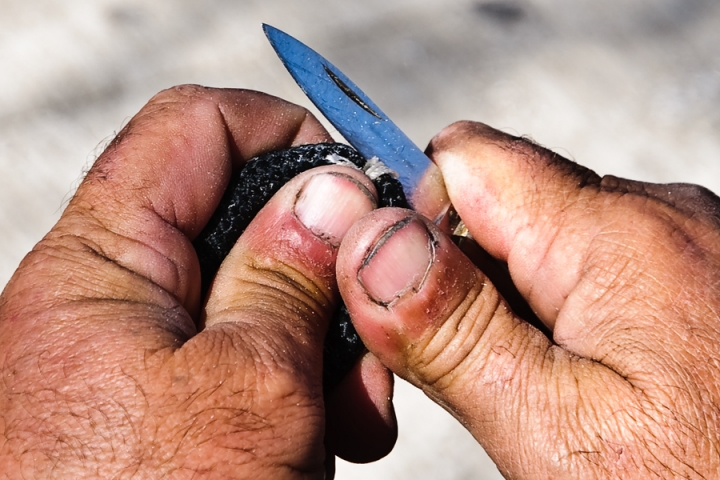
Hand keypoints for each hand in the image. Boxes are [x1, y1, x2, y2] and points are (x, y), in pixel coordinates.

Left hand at [0, 86, 395, 477]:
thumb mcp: (252, 387)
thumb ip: (288, 274)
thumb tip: (328, 190)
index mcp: (101, 265)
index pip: (195, 127)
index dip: (284, 134)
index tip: (356, 182)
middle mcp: (109, 298)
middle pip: (233, 212)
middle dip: (318, 258)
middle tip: (366, 320)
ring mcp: (135, 352)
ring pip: (250, 290)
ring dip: (318, 333)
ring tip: (352, 409)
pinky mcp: (159, 399)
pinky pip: (241, 351)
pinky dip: (295, 376)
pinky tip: (327, 431)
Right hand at [336, 121, 719, 477]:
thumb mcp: (555, 431)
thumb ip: (453, 331)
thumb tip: (371, 243)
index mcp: (619, 235)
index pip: (465, 161)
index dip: (415, 221)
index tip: (407, 303)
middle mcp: (662, 218)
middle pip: (502, 205)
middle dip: (460, 280)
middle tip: (474, 377)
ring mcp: (688, 248)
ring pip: (544, 245)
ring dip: (512, 310)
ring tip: (540, 396)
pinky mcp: (698, 282)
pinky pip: (597, 273)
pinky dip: (565, 321)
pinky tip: (587, 387)